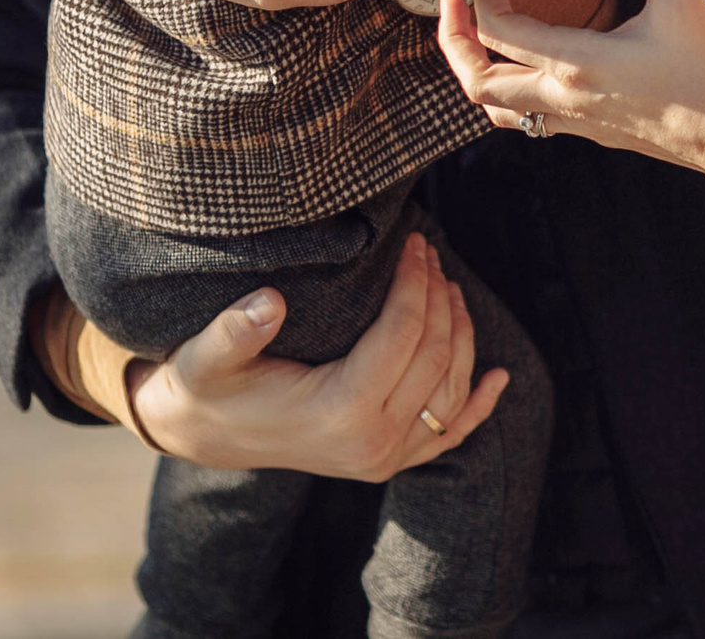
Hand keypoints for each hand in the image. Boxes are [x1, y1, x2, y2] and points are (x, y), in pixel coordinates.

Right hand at [125, 230, 505, 478]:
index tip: (415, 242)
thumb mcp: (206, 356)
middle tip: (430, 251)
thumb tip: (269, 302)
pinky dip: (478, 405)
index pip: (402, 335)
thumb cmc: (208, 387)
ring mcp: (385, 459)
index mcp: (339, 413)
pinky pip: (448, 435)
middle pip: (433, 357)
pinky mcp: (388, 463)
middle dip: (439, 297)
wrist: (204, 435)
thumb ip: (233, 331)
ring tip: (449, 285)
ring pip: (450, 390)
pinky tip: (499, 378)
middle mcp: (372, 443)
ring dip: (460, 334)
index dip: (414, 283)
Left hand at [436, 0, 704, 177]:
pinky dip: (509, 93)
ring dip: (477, 74)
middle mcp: (564, 99)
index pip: (498, 29)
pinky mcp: (591, 133)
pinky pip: (528, 119)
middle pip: (478, 83)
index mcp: (576, 63)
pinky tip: (527, 66)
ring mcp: (576, 122)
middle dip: (454, 42)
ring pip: (497, 110)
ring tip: (476, 38)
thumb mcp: (681, 0)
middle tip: (452, 4)